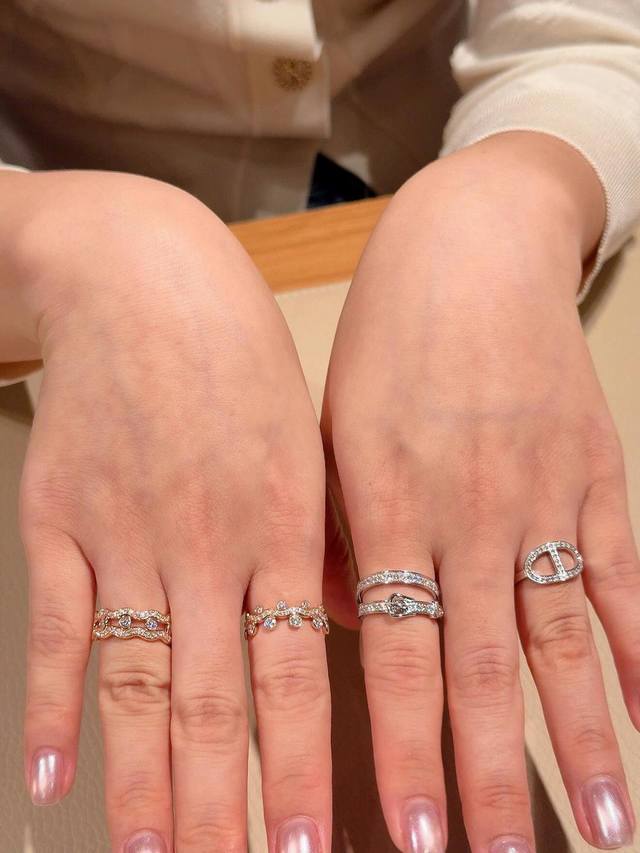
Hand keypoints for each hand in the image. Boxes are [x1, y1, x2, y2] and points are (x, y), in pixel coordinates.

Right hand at [7, 171, 329, 851]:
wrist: (141, 275)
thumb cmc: (235, 350)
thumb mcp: (307, 431)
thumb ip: (323, 531)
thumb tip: (342, 614)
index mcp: (283, 520)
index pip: (294, 674)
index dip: (298, 770)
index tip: (305, 847)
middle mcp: (208, 540)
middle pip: (214, 701)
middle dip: (226, 807)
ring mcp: (128, 531)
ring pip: (136, 682)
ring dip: (146, 782)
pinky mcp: (60, 515)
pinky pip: (57, 625)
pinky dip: (51, 706)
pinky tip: (49, 777)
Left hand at [323, 134, 637, 850]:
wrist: (470, 247)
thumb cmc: (387, 335)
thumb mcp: (329, 426)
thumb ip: (338, 530)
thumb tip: (349, 620)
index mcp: (387, 504)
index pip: (395, 656)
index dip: (403, 753)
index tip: (412, 836)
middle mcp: (466, 512)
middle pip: (483, 670)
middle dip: (491, 779)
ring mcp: (539, 493)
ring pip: (560, 639)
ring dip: (577, 739)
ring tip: (601, 827)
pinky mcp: (593, 470)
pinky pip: (622, 572)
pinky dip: (639, 646)